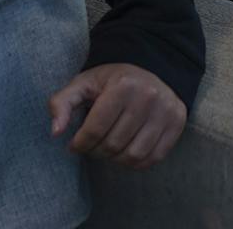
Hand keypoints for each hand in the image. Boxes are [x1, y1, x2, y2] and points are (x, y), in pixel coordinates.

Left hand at [47, 62, 186, 169]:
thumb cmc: (112, 80)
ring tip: (107, 149)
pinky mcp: (177, 124)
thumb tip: (55, 132)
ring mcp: (165, 112)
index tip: (75, 143)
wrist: (151, 69)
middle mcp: (148, 97)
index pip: (95, 130)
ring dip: (114, 160)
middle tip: (90, 146)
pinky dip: (135, 162)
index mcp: (123, 85)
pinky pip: (152, 158)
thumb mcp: (84, 83)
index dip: (79, 143)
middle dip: (95, 151)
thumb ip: (62, 103)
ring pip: (133, 156)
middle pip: (113, 145)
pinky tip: (125, 150)